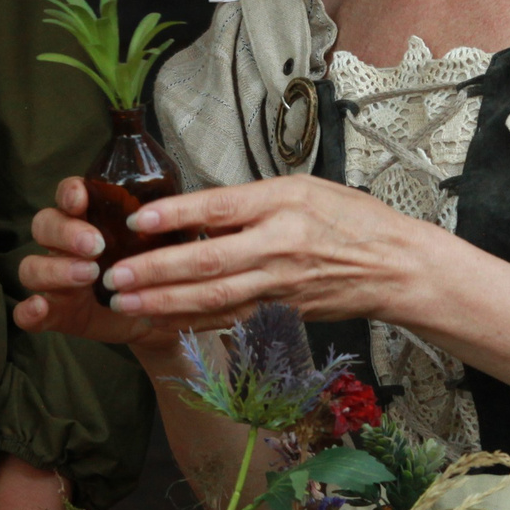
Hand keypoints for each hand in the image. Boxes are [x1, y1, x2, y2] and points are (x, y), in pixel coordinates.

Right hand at [12, 177, 187, 346]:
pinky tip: (39, 308)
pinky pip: (26, 311)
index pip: (67, 196)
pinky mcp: (53, 313)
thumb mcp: (161, 244)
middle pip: (43, 226)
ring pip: (31, 267)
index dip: (69, 193)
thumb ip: (163, 225)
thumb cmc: (151, 269)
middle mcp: (63, 245)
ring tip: (88, 275)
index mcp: (87, 220)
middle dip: (66, 232)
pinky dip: (28, 310)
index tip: (81, 198)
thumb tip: (175, 212)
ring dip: (55, 269)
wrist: (154, 317)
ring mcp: (54, 280)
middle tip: (96, 245)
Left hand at [98, 175, 434, 326]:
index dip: (177, 215)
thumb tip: (197, 209)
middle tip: (115, 275)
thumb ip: (251, 200)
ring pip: (215, 297)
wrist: (395, 266)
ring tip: (126, 302)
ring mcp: (281, 284)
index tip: (138, 219)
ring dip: (165, 302)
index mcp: (284, 204)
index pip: (221, 208)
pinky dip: (193, 321)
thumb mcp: (303, 188)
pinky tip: (161, 321)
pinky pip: (231, 317)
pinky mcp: (282, 311)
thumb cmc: (352, 219)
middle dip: (157, 272)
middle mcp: (280, 246)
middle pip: (210, 262)